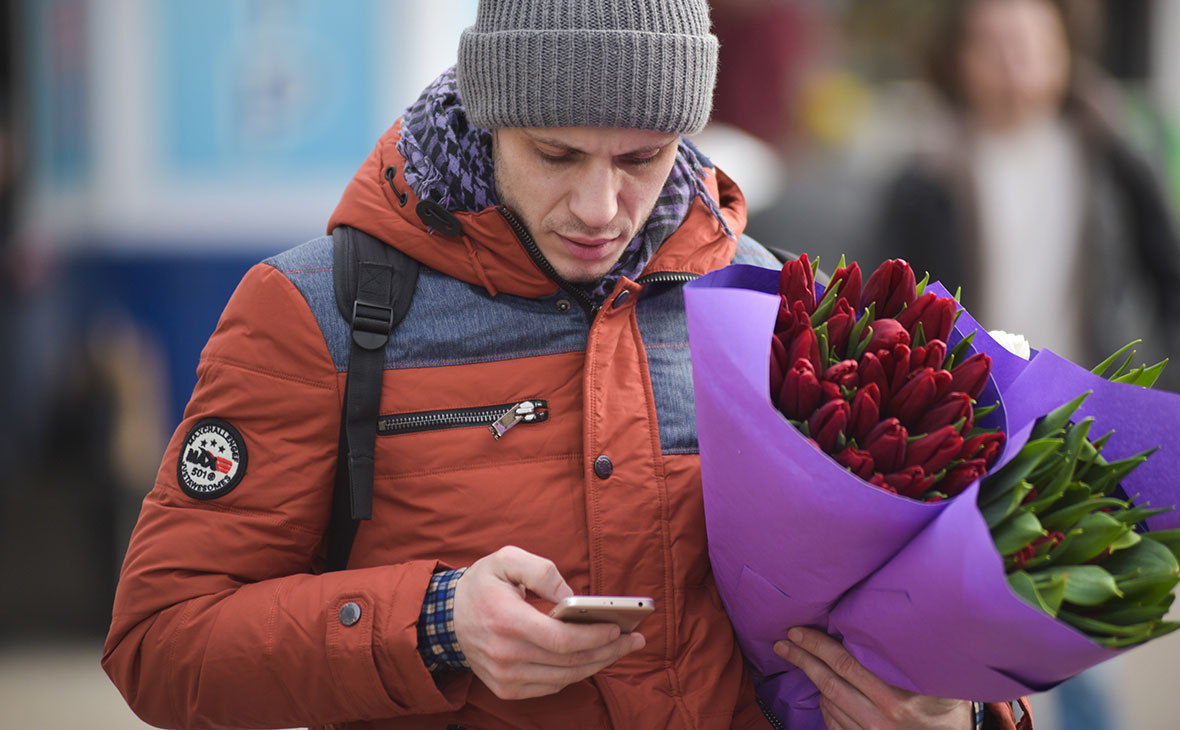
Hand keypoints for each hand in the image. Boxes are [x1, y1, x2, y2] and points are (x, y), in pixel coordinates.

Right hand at [452, 546, 644, 699]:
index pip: (561, 639)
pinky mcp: (506, 689)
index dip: (594, 636)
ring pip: (565, 677)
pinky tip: (592, 657)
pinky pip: (552, 685)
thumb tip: (571, 596)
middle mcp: (505, 656)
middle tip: (634, 639)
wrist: (445, 619)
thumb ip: (542, 570)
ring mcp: (505, 677)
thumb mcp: (506, 559)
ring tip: (621, 648)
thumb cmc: (481, 585)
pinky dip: (575, 673)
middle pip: (570, 662)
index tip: (617, 627)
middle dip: (608, 650)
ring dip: (598, 663)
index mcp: (506, 621)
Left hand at [774, 627, 970, 729]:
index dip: (817, 646)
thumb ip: (916, 659)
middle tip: (783, 642)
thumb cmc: (949, 712)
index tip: (797, 632)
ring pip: (827, 702)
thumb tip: (903, 622)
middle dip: (801, 658)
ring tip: (796, 658)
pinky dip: (823, 704)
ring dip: (810, 679)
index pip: (846, 665)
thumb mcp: (942, 684)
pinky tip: (820, 689)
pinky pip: (832, 723)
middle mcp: (879, 718)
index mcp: (897, 698)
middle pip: (828, 682)